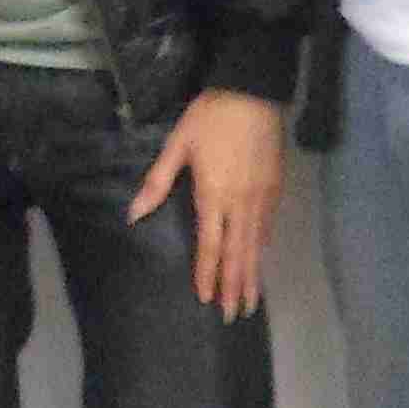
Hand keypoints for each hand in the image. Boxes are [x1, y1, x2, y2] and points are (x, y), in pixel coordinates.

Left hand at [127, 89, 284, 318]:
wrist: (253, 91)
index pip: (211, 245)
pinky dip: (262, 250)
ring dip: (253, 275)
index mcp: (213, 194)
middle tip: (235, 317)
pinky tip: (259, 262)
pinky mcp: (275, 188)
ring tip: (251, 302)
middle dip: (236, 287)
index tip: (207, 300)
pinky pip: (267, 228)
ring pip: (257, 245)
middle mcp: (241, 203)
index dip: (208, 274)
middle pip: (239, 253)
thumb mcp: (177, 145)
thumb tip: (133, 214)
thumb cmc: (209, 117)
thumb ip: (156, 182)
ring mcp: (261, 197)